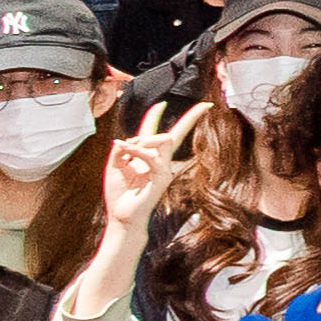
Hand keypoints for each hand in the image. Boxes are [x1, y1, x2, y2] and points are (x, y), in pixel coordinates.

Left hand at [101, 101, 200, 225]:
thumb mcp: (114, 165)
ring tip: (123, 147)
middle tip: (206, 105)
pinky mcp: (163, 176)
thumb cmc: (119, 194)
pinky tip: (122, 147)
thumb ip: (122, 149)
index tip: (162, 103)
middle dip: (192, 118)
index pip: (154, 132)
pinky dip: (136, 149)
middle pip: (176, 134)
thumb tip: (133, 139)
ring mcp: (164, 168)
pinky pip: (151, 155)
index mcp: (147, 157)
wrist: (122, 217)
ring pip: (163, 139)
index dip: (156, 116)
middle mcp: (159, 161)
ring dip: (141, 140)